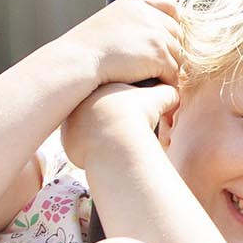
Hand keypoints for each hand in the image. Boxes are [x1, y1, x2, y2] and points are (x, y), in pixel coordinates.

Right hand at [58, 0, 183, 88]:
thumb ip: (131, 22)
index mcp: (134, 3)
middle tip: (157, 65)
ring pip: (178, 55)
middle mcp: (148, 15)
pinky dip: (166, 81)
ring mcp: (156, 34)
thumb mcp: (108, 22)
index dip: (173, 20)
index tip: (164, 35)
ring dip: (169, 67)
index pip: (169, 5)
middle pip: (177, 34)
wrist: (79, 61)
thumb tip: (147, 36)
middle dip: (170, 49)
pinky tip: (154, 84)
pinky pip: (174, 72)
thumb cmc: (87, 49)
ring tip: (153, 76)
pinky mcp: (159, 55)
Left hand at [61, 81, 180, 169]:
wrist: (117, 136)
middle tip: (123, 131)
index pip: (110, 96)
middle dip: (107, 122)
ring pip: (85, 130)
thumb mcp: (158, 100)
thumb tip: (175, 94)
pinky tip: (106, 154)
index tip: (133, 115)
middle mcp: (81, 101)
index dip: (124, 107)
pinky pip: (79, 147)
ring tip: (116, 145)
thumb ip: (167, 94)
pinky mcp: (67, 139)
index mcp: (101, 88)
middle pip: (94, 113)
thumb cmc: (139, 116)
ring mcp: (71, 121)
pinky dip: (92, 152)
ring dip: (97, 138)